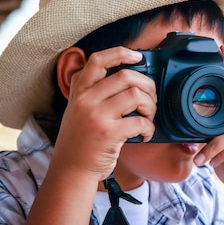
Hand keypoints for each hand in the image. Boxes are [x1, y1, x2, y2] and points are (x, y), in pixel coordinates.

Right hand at [51, 46, 157, 180]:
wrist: (71, 170)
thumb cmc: (82, 141)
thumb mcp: (78, 110)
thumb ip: (94, 93)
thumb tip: (128, 79)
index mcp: (79, 92)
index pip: (98, 60)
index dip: (120, 53)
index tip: (138, 57)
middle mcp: (85, 100)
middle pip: (126, 76)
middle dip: (148, 85)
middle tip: (151, 99)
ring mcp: (96, 116)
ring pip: (136, 95)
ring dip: (150, 106)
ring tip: (148, 117)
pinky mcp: (108, 133)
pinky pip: (141, 122)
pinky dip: (150, 128)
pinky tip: (145, 135)